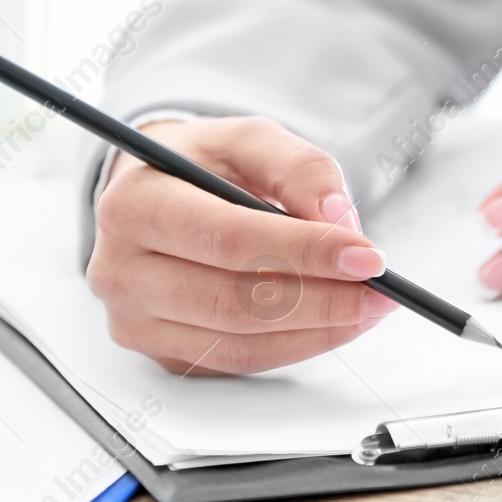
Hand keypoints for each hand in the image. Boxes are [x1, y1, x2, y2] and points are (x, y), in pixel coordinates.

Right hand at [86, 117, 397, 374]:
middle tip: (380, 289)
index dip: (304, 251)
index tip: (366, 255)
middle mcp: (121, 270)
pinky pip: (238, 362)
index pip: (228, 239)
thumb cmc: (202, 165)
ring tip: (367, 306)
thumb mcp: (249, 139)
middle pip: (234, 301)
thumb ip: (297, 167)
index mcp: (134, 205)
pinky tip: (332, 323)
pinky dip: (295, 346)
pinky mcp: (160, 353)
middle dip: (322, 298)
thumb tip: (338, 218)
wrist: (156, 193)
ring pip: (238, 343)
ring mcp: (135, 321)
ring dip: (317, 330)